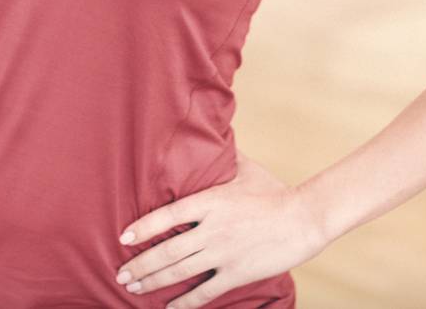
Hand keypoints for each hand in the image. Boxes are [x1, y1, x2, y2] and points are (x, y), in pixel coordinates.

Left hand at [115, 154, 328, 307]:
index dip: (144, 227)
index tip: (124, 237)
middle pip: (167, 250)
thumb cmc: (275, 191)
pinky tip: (169, 307)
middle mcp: (212, 229)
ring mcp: (223, 254)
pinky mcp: (236, 273)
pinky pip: (204, 292)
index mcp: (210, 201)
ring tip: (132, 287)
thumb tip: (210, 134)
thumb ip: (222, 159)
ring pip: (179, 272)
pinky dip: (184, 302)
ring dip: (153, 281)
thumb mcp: (245, 169)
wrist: (304, 218)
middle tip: (121, 274)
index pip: (167, 216)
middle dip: (140, 265)